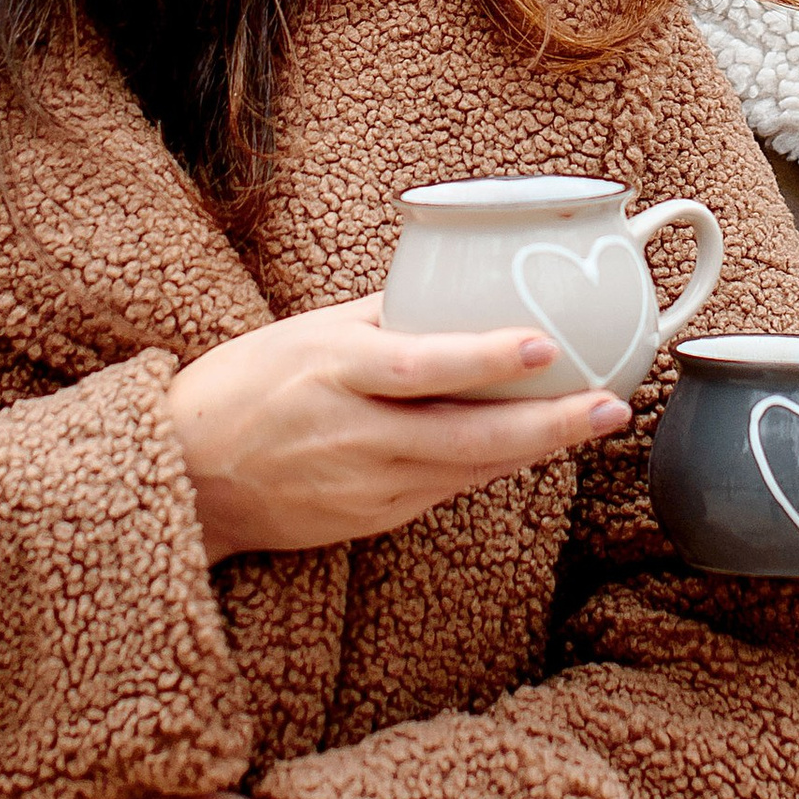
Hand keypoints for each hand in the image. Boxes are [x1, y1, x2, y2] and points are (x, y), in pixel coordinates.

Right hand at [165, 294, 626, 562]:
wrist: (187, 474)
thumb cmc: (246, 384)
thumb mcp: (308, 331)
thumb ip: (383, 315)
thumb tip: (457, 279)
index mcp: (335, 369)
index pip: (422, 365)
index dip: (486, 359)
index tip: (547, 345)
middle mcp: (355, 431)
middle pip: (465, 435)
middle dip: (546, 425)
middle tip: (611, 406)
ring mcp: (366, 484)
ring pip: (468, 469)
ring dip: (536, 449)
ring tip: (595, 422)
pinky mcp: (371, 519)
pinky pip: (446, 490)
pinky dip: (493, 468)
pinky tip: (535, 449)